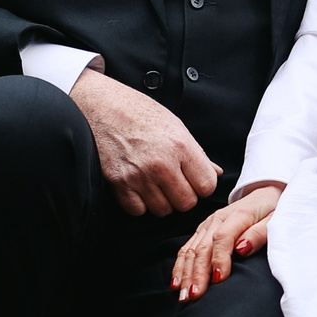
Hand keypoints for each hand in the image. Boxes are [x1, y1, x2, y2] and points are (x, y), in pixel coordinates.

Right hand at [72, 68, 220, 217]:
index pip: (207, 186)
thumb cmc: (139, 112)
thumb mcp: (174, 125)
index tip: (193, 180)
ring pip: (163, 210)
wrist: (101, 106)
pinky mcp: (119, 184)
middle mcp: (162, 163)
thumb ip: (197, 153)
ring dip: (160, 200)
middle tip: (173, 182)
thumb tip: (216, 172)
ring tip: (153, 182)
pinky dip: (138, 203)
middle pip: (186, 203)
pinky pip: (138, 211)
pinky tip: (137, 186)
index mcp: (181, 146)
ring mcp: (139, 175)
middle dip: (182, 196)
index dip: (201, 185)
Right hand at [171, 183, 279, 300]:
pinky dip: (180, 266)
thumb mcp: (276, 220)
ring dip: (185, 273)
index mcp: (238, 215)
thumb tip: (242, 249)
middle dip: (197, 273)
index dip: (219, 259)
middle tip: (195, 296)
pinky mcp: (202, 230)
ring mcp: (207, 224)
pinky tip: (176, 282)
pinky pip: (187, 248)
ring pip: (191, 250)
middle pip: (203, 247)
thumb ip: (259, 234)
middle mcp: (217, 219)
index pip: (223, 238)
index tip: (218, 280)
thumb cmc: (273, 210)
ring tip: (183, 295)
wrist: (265, 194)